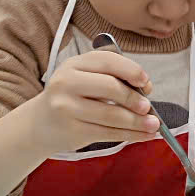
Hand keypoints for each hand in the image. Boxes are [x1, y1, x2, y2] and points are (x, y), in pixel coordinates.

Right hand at [30, 49, 157, 155]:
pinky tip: (145, 135)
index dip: (131, 70)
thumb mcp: (86, 79)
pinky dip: (131, 135)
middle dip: (134, 98)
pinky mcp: (72, 130)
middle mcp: (66, 83)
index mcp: (74, 64)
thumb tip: (147, 89)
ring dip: (138, 122)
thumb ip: (114, 78)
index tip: (146, 81)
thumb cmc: (73, 98)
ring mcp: (66, 108)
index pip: (107, 60)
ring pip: (111, 114)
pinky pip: (108, 133)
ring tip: (154, 124)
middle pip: (110, 88)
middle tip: (149, 107)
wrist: (40, 124)